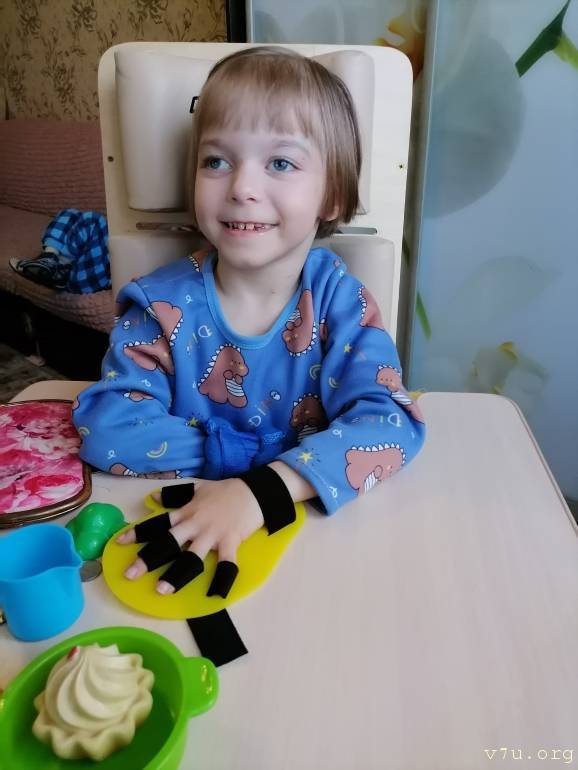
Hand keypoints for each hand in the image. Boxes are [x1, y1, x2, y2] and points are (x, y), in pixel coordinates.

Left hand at [117, 477, 263, 593]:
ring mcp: (212, 535)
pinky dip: (221, 579)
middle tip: (130, 574)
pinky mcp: (230, 543)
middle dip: (148, 559)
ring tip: (162, 590)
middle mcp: (195, 525)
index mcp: (187, 512)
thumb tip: (152, 497)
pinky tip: (214, 595)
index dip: (138, 532)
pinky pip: (226, 564)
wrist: (255, 491)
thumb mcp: (198, 487)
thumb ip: (175, 494)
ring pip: (191, 557)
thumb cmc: (226, 491)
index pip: (158, 523)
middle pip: (168, 542)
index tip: (119, 543)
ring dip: (176, 574)